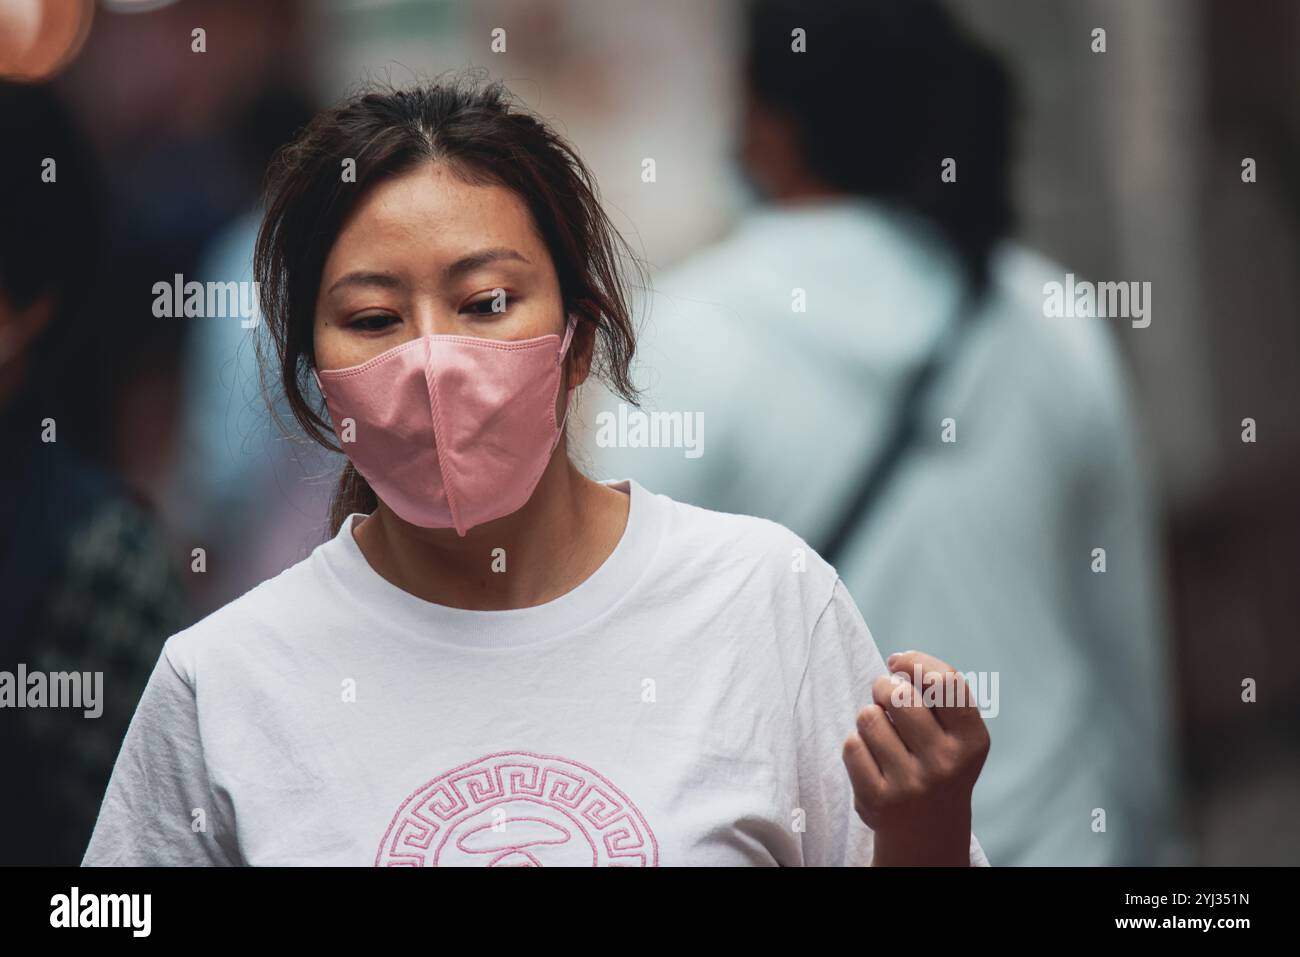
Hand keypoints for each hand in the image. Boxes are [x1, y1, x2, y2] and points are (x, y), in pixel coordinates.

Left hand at [841, 650, 990, 865]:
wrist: (928, 831)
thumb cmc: (939, 762)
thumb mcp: (958, 733)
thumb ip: (940, 694)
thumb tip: (897, 660)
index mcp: (972, 741)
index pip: (943, 682)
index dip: (915, 661)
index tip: (898, 661)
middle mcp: (946, 764)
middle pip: (899, 695)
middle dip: (885, 687)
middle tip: (887, 697)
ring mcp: (911, 785)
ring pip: (869, 717)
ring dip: (870, 717)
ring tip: (883, 733)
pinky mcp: (878, 801)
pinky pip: (852, 745)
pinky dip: (857, 744)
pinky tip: (873, 758)